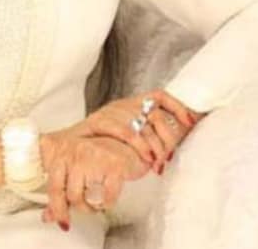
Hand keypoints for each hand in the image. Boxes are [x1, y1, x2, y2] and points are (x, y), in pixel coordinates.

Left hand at [37, 129, 146, 228]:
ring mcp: (93, 156)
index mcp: (62, 150)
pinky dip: (108, 203)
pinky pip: (106, 197)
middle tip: (88, 207)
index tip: (63, 221)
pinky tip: (108, 199)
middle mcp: (75, 150)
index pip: (53, 186)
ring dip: (93, 207)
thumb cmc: (100, 154)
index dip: (57, 209)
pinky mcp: (113, 164)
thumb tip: (48, 216)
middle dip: (81, 207)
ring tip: (98, 202)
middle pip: (69, 195)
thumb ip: (60, 190)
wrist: (128, 143)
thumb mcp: (74, 166)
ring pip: (84, 197)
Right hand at [76, 88, 203, 173]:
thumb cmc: (98, 145)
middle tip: (168, 155)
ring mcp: (113, 111)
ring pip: (144, 123)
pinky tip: (145, 158)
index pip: (159, 96)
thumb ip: (147, 138)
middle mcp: (125, 104)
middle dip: (168, 137)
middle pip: (157, 113)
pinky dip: (140, 145)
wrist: (66, 147)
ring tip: (157, 161)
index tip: (191, 121)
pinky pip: (126, 130)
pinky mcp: (101, 121)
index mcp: (132, 105)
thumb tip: (172, 146)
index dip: (178, 106)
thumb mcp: (126, 138)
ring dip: (156, 145)